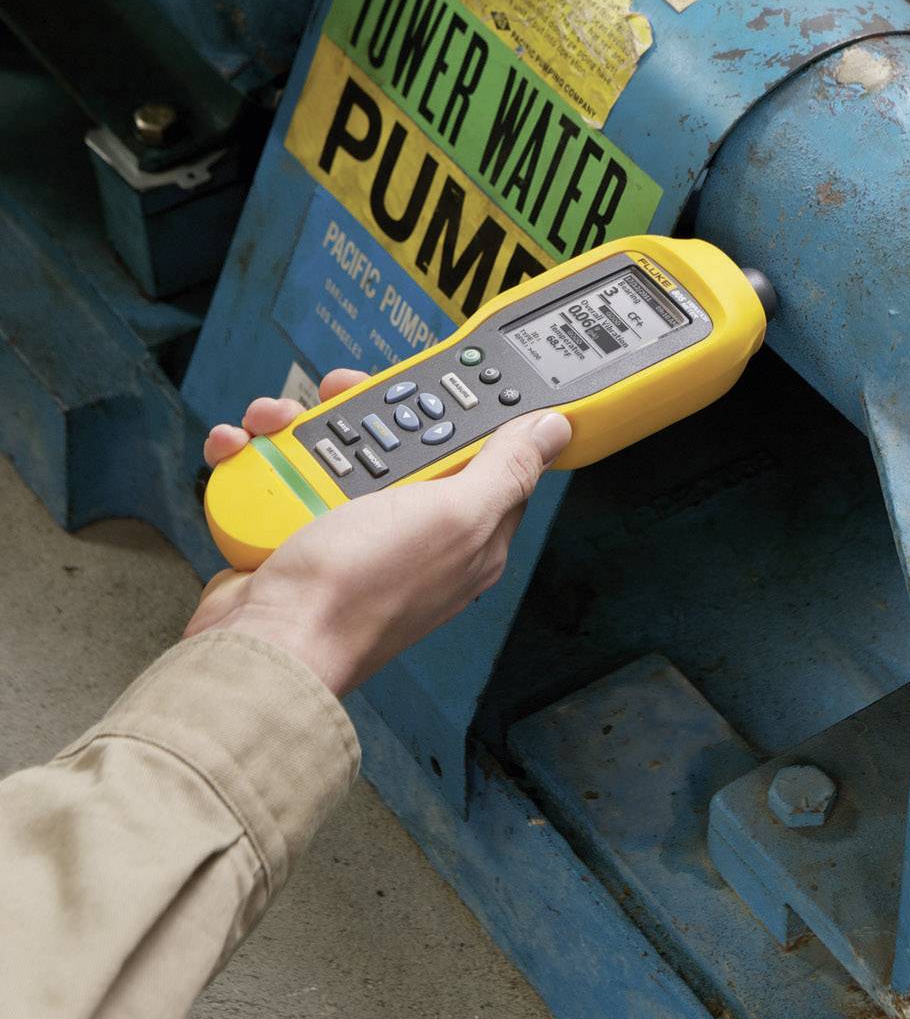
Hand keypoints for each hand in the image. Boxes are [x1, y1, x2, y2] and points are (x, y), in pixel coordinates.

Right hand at [189, 369, 570, 695]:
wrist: (268, 641)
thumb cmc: (362, 592)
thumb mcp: (454, 516)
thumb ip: (507, 469)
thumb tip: (554, 431)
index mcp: (465, 531)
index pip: (480, 451)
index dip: (457, 408)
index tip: (430, 378)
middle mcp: (408, 530)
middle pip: (399, 438)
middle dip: (365, 410)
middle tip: (343, 398)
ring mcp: (348, 531)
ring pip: (330, 447)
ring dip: (299, 426)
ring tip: (282, 426)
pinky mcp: (294, 533)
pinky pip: (279, 473)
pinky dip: (257, 457)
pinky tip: (246, 450)